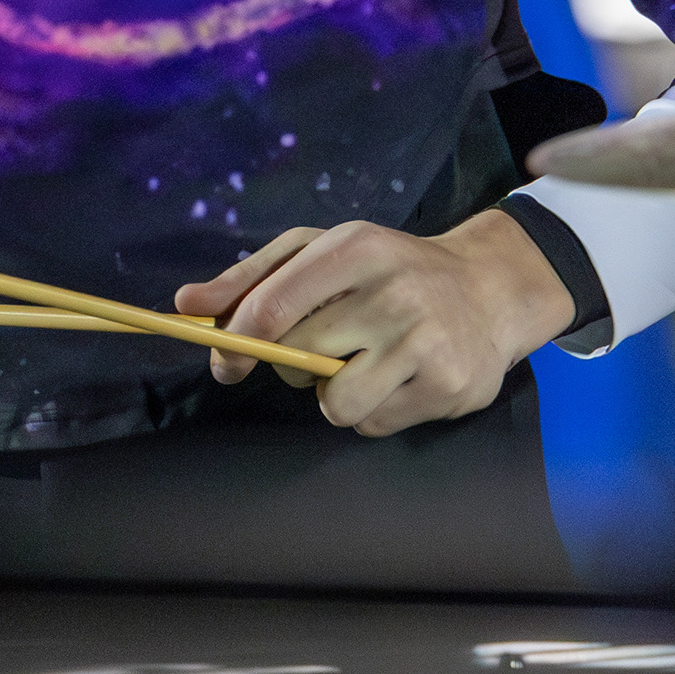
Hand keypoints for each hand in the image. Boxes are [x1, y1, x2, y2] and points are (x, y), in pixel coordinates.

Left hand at [174, 210, 576, 438]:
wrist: (489, 289)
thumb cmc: (386, 270)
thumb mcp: (320, 253)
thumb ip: (250, 278)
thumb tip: (185, 305)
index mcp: (356, 247)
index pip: (275, 304)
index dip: (237, 339)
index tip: (225, 356)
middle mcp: (394, 293)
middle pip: (299, 358)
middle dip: (293, 363)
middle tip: (321, 347)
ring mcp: (426, 343)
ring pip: (335, 405)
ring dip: (334, 395)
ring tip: (361, 364)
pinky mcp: (449, 388)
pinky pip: (374, 425)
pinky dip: (372, 411)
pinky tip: (396, 378)